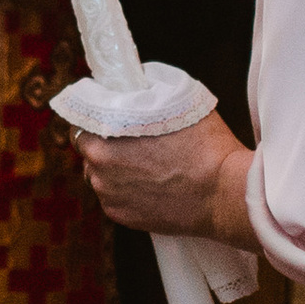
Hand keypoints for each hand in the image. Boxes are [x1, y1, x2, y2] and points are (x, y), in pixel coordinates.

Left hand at [73, 110, 253, 242]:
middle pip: (89, 152)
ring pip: (100, 176)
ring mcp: (110, 197)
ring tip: (145, 166)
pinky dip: (125, 191)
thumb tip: (130, 87)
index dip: (94, 118)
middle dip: (105, 144)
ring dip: (114, 169)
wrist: (225, 193)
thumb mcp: (175, 99)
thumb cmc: (205, 144)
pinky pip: (114, 197)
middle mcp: (99, 171)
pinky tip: (150, 185)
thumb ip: (142, 94)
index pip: (80, 123)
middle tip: (131, 141)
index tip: (108, 117)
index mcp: (104, 139)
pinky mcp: (123, 217)